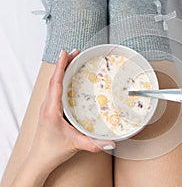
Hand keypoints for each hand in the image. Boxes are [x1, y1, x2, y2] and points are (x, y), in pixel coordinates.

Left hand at [12, 50, 115, 186]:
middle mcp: (47, 106)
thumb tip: (112, 142)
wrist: (39, 160)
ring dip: (62, 70)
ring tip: (72, 61)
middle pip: (55, 79)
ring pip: (54, 84)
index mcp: (51, 110)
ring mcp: (48, 107)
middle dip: (64, 64)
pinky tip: (69, 79)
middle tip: (75, 52)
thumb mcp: (75, 145)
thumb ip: (94, 144)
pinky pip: (55, 90)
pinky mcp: (50, 110)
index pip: (55, 83)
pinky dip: (61, 80)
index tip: (65, 53)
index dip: (61, 67)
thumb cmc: (52, 151)